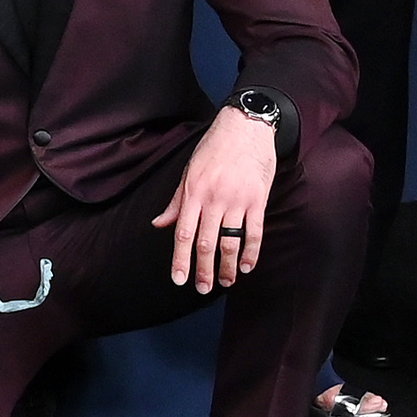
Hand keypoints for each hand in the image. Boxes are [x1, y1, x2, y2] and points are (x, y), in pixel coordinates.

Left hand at [151, 103, 279, 292]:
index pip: (183, 233)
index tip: (179, 280)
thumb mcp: (188, 172)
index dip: (180, 259)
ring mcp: (237, 200)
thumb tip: (159, 224)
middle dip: (203, 270)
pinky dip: (252, 252)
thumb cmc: (213, 149)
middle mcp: (213, 199)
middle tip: (203, 289)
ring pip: (230, 241)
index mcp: (192, 193)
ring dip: (228, 266)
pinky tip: (248, 266)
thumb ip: (176, 202)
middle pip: (206, 242)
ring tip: (226, 282)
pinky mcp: (257, 199)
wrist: (245, 127)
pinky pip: (254, 231)